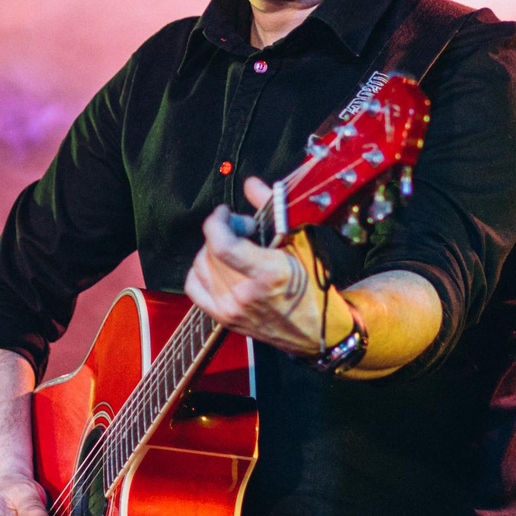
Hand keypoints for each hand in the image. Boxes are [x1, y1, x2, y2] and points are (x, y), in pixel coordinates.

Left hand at [184, 177, 353, 358]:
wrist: (320, 330)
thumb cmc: (315, 287)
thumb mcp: (301, 243)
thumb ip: (273, 210)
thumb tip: (252, 184)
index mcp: (268, 274)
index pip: (222, 244)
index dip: (218, 221)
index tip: (225, 213)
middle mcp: (245, 294)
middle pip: (211, 251)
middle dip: (223, 232)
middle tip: (243, 231)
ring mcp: (232, 309)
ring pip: (201, 266)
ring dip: (212, 251)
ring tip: (235, 249)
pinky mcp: (225, 319)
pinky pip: (195, 287)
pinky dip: (201, 271)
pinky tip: (217, 266)